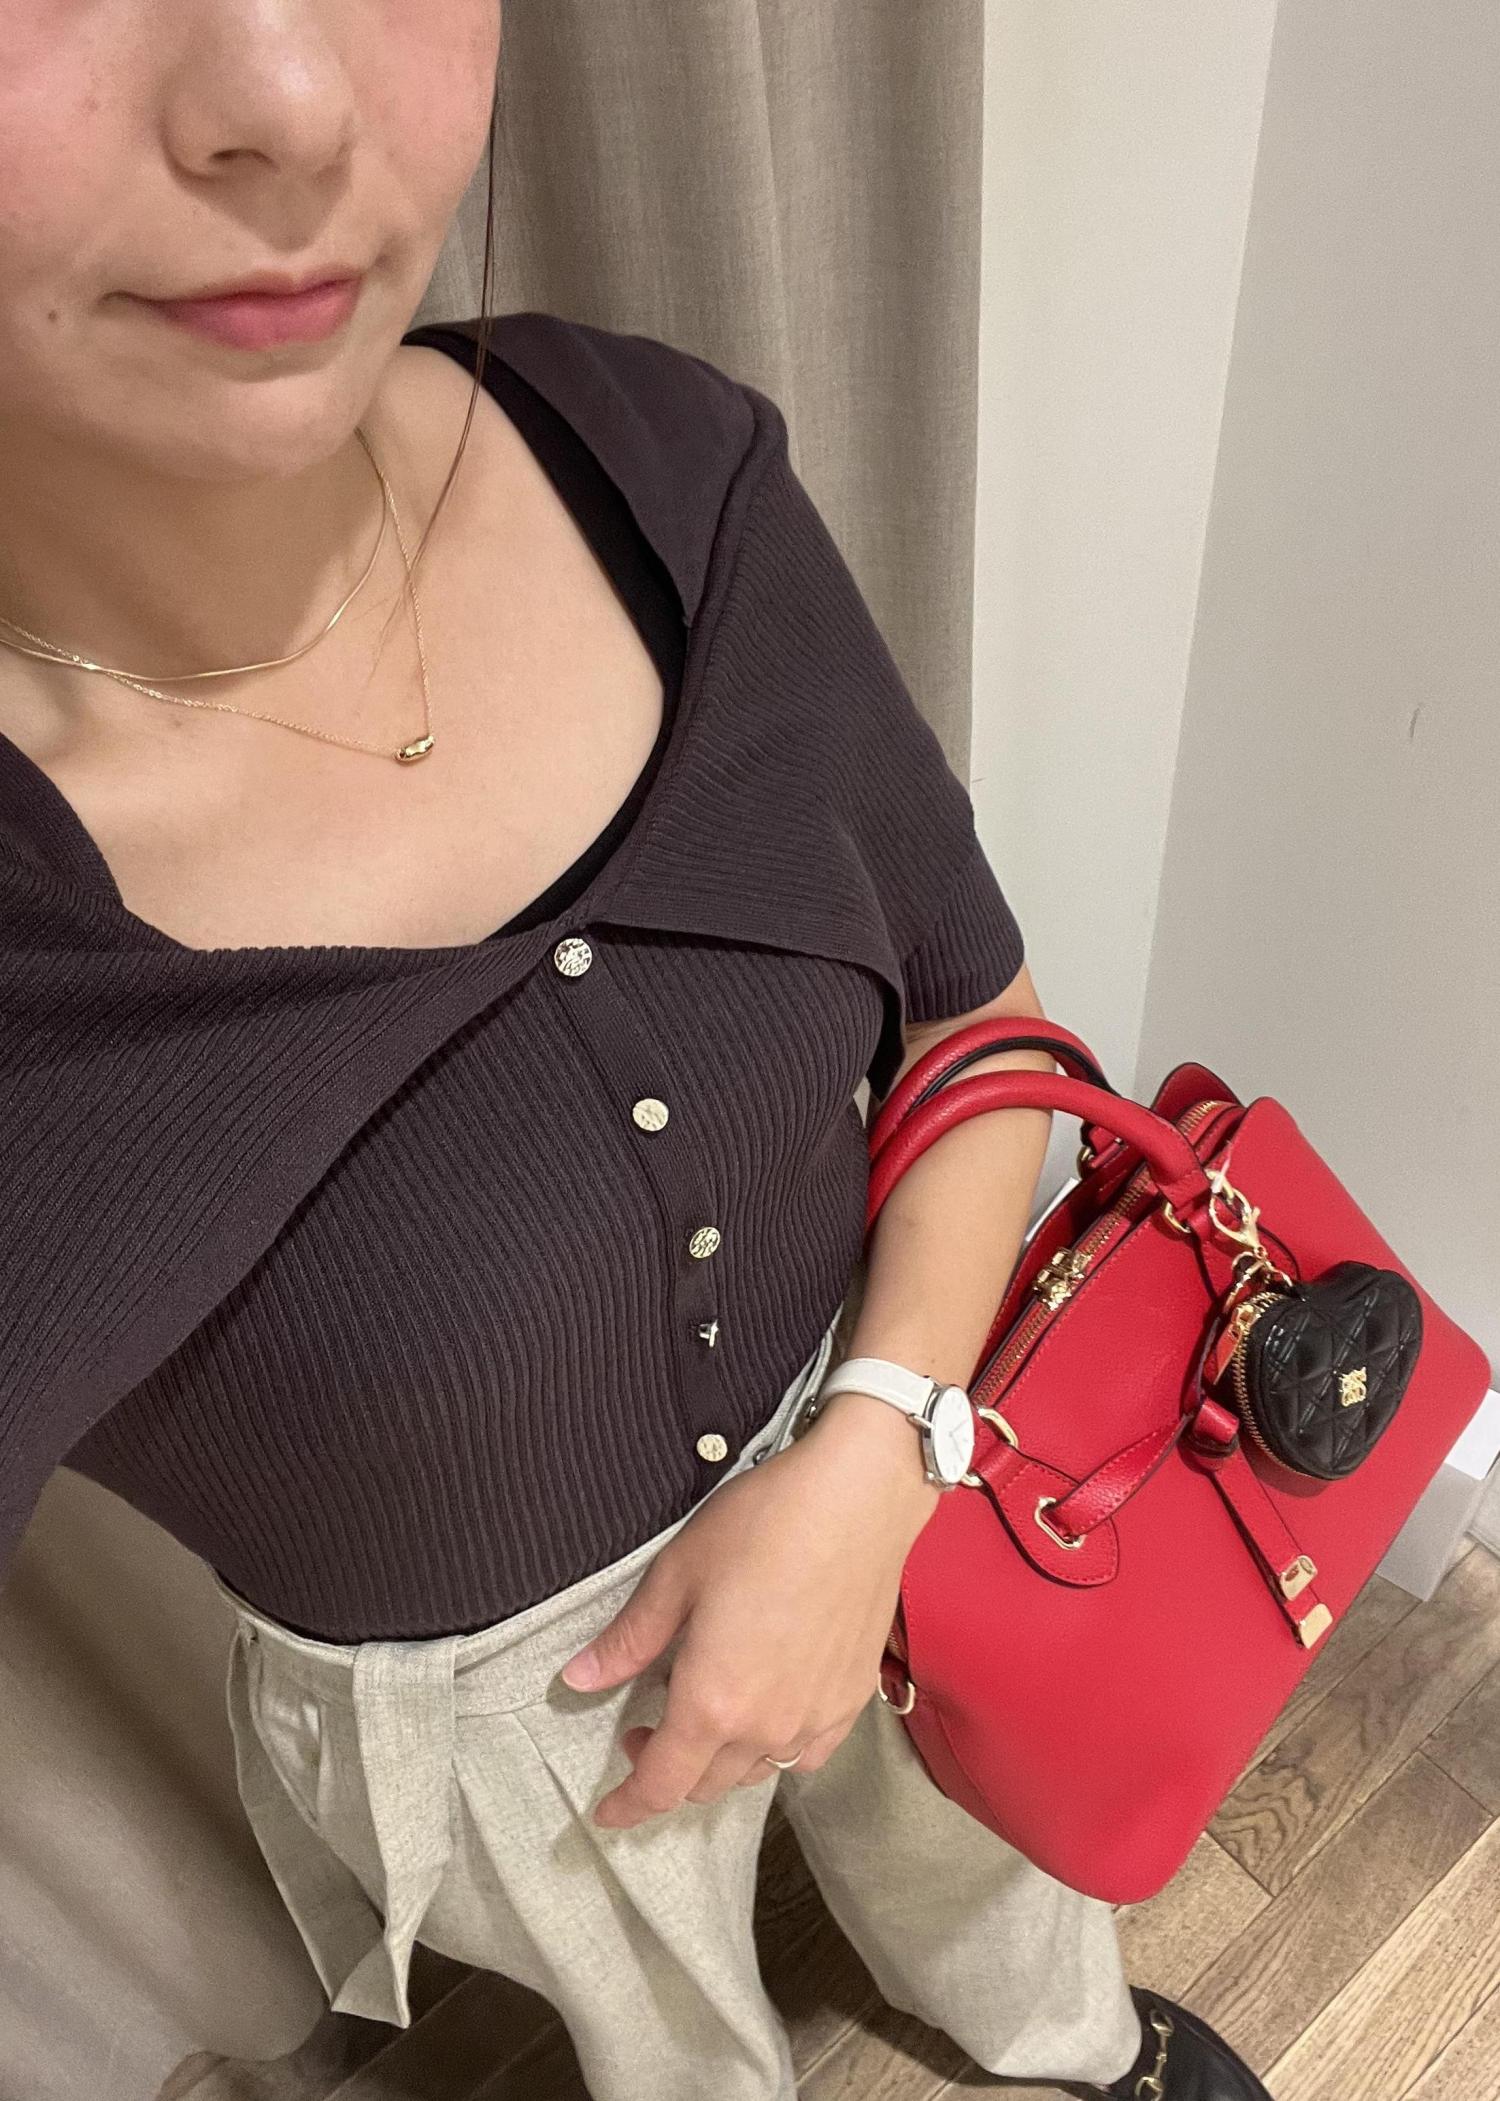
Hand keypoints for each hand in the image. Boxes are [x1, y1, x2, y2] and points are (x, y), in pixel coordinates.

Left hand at [556, 1397, 940, 1827]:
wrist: (858, 1500)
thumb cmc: (764, 1526)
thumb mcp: (678, 1575)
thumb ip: (630, 1638)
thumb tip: (580, 1678)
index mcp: (712, 1702)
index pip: (661, 1784)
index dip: (629, 1806)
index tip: (608, 1813)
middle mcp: (766, 1727)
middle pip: (706, 1784)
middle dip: (666, 1771)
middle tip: (644, 1727)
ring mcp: (815, 1717)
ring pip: (755, 1773)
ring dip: (718, 1762)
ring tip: (702, 1715)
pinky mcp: (853, 1699)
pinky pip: (805, 1755)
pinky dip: (774, 1752)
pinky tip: (767, 1715)